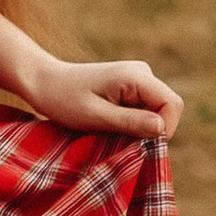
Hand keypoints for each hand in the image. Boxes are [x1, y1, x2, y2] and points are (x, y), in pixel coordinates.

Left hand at [19, 53, 183, 143]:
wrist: (42, 82)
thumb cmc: (63, 99)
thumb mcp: (95, 116)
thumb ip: (130, 121)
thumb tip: (162, 129)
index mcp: (136, 75)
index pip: (172, 104)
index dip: (164, 129)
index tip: (138, 143)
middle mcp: (142, 73)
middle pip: (167, 109)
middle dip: (150, 130)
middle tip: (119, 139)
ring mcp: (138, 79)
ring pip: (156, 112)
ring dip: (139, 127)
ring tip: (109, 129)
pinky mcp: (131, 88)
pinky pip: (145, 110)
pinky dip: (132, 123)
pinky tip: (109, 123)